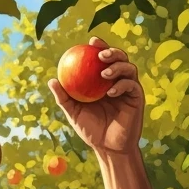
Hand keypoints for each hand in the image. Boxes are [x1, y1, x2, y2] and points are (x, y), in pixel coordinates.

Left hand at [47, 36, 144, 155]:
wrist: (108, 147)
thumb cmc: (90, 130)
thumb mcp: (74, 112)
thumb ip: (64, 97)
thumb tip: (51, 80)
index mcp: (103, 80)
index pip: (103, 58)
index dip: (100, 46)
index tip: (91, 41)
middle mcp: (118, 80)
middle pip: (119, 57)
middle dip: (112, 51)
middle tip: (100, 54)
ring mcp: (129, 88)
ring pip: (129, 68)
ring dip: (117, 67)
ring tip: (104, 73)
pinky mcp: (137, 98)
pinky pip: (131, 85)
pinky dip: (121, 85)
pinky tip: (110, 91)